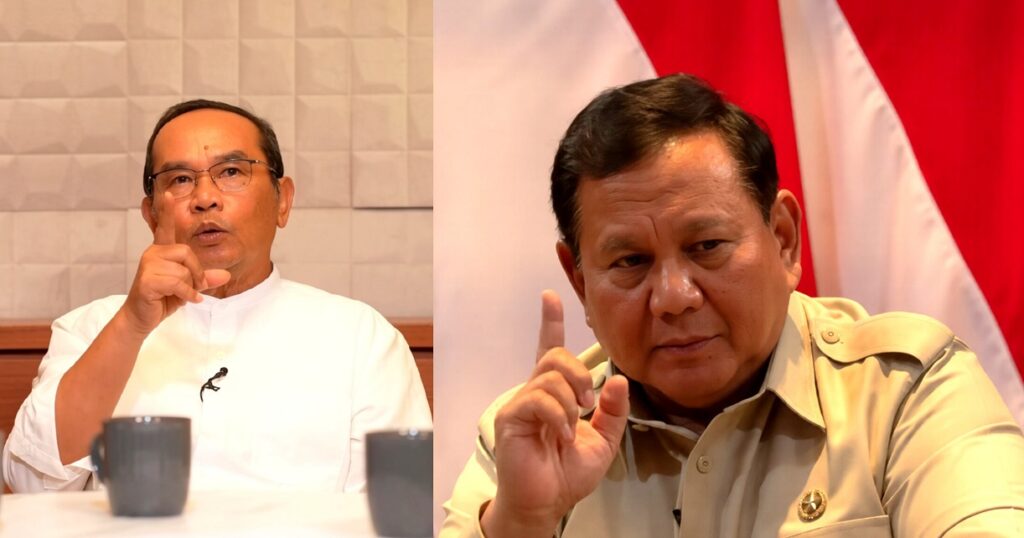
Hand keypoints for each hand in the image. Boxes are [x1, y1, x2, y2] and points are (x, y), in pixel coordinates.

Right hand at [121, 192, 230, 334]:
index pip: (165, 227)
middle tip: (192, 287)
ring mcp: (148, 265)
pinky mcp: (147, 280)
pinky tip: (186, 300)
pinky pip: (178, 283)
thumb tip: (226, 275)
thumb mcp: (188, 287)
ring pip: (183, 270)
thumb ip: (205, 279)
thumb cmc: (162, 299)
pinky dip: (187, 294)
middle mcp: (153, 253)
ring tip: (181, 294)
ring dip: (189, 286)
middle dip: (195, 272)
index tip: (168, 194)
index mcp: (162, 251)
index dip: (166, 211)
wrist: (141, 318)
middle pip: (187, 252)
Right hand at [482, 290, 629, 536]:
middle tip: (589, 402)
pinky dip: (559, 415)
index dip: (550, 322)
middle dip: (578, 372)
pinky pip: (538, 399)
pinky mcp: (511, 417)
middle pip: (555, 355)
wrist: (546, 503)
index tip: (551, 296)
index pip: (549, 349)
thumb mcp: (603, 440)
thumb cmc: (567, 474)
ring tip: (574, 426)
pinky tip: (563, 433)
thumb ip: (612, 411)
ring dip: (572, 400)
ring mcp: (520, 403)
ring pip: (550, 376)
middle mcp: (534, 392)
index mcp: (554, 394)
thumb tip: (616, 380)